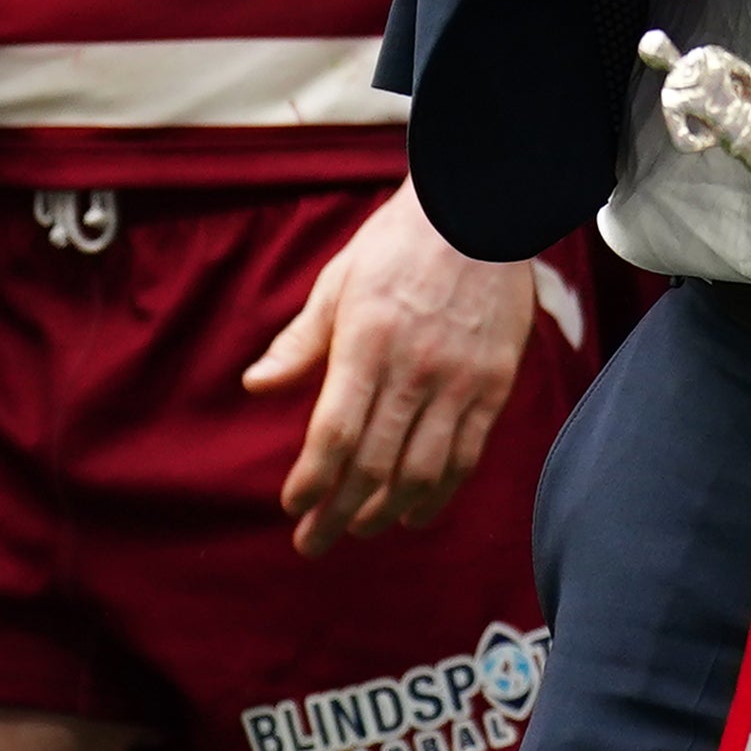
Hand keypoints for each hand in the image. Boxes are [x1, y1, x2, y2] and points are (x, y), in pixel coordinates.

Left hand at [246, 184, 547, 550]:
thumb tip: (256, 387)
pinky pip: (467, 455)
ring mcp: (460, 379)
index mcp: (367, 341)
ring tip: (360, 529)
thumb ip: (300, 341)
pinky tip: (417, 513)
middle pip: (372, 463)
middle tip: (313, 542)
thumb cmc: (399, 242)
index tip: (292, 506)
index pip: (334, 432)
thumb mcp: (338, 280)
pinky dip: (441, 494)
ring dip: (386, 511)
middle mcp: (414, 368)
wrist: (482, 208)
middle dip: (337, 513)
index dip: (311, 480)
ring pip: (422, 470)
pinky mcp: (494, 384)